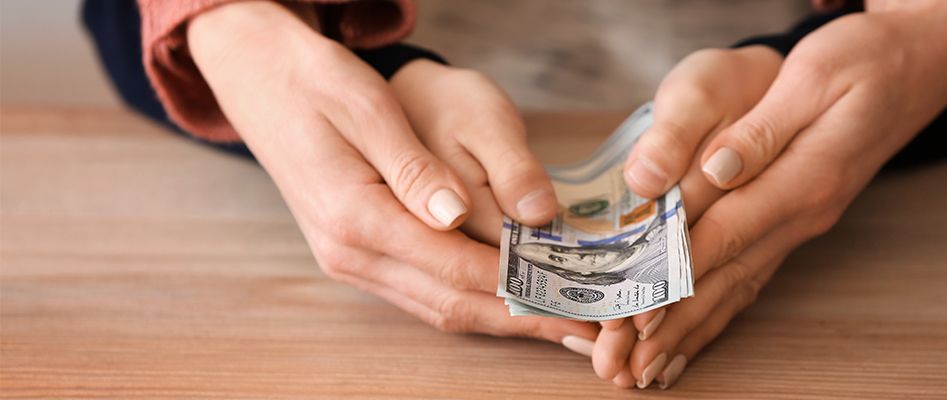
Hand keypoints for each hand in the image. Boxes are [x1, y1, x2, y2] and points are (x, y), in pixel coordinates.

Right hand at [187, 1, 593, 343]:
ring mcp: (348, 260)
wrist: (259, 80)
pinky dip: (470, 302)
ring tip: (559, 322)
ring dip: (499, 317)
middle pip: (449, 302)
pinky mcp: (356, 255)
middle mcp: (348, 252)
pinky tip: (507, 300)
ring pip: (436, 307)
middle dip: (520, 317)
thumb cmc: (315, 83)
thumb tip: (455, 216)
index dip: (516, 286)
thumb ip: (411, 166)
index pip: (452, 265)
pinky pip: (420, 294)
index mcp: (353, 216)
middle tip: (584, 327)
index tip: (570, 297)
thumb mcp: (366, 106)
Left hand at [607, 0, 946, 387]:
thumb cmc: (867, 59)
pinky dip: (720, 311)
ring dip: (693, 331)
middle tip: (628, 364)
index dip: (675, 275)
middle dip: (675, 324)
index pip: (725, 235)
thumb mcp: (815, 77)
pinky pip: (753, 275)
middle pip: (728, 278)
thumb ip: (762, 132)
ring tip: (650, 368)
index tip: (636, 310)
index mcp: (804, 178)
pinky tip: (695, 336)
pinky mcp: (799, 218)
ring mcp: (804, 220)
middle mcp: (805, 212)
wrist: (921, 62)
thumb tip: (715, 171)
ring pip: (740, 286)